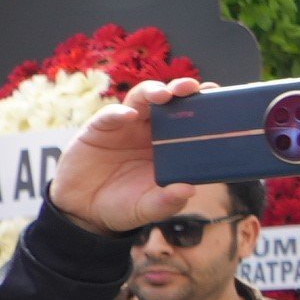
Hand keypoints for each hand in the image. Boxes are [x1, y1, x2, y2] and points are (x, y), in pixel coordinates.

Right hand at [44, 77, 214, 238]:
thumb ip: (167, 202)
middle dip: (181, 89)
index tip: (217, 97)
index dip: (202, 104)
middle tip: (192, 88)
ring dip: (153, 91)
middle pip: (168, 100)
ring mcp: (125, 126)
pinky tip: (128, 116)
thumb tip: (189, 190)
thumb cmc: (122, 206)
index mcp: (168, 145)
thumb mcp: (147, 209)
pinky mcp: (99, 128)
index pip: (189, 118)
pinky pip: (110, 115)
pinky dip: (119, 112)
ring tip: (163, 95)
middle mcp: (149, 130)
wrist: (82, 211)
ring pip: (141, 99)